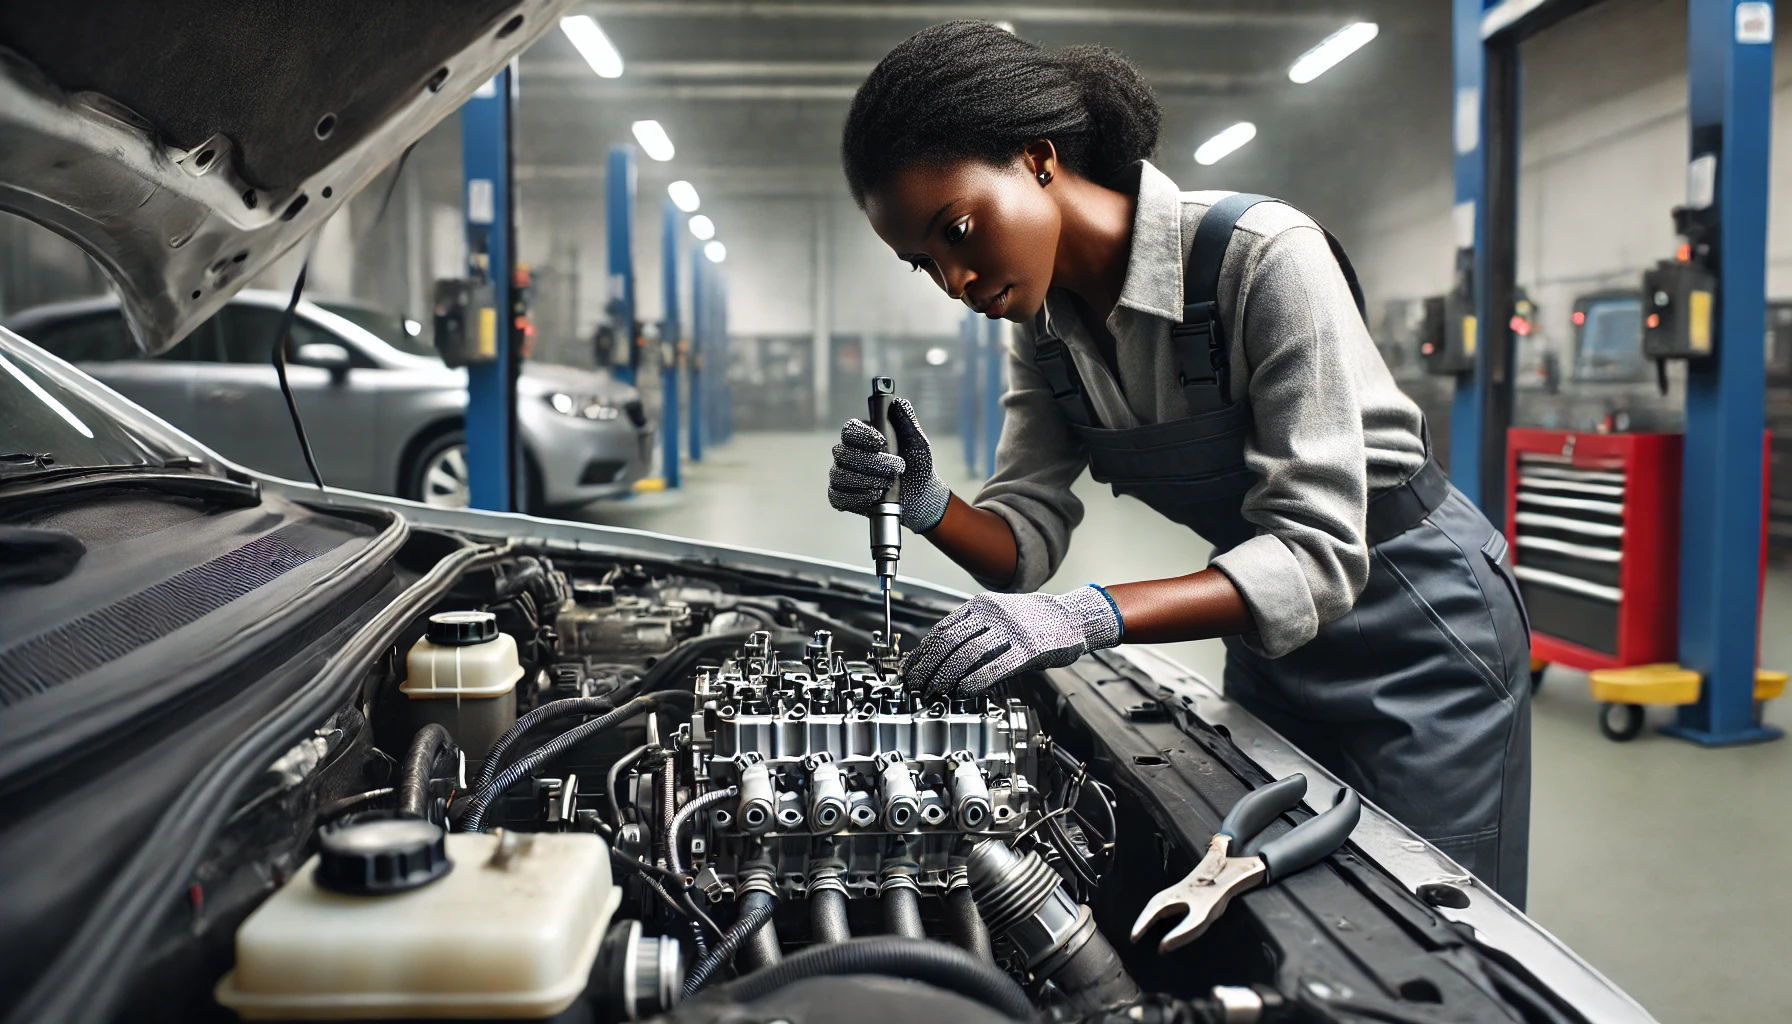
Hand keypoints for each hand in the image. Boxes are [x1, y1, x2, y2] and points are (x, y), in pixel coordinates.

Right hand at [828, 397, 950, 532]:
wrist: (921, 495)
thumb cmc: (917, 464)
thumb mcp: (917, 441)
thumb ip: (907, 421)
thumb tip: (898, 402)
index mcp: (863, 436)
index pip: (850, 429)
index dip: (862, 435)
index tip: (882, 442)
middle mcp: (848, 453)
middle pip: (845, 453)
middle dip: (873, 463)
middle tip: (897, 468)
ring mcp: (842, 475)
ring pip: (840, 475)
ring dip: (867, 481)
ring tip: (889, 484)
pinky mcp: (842, 497)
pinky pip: (837, 496)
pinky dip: (857, 497)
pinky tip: (874, 496)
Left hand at [902, 586, 1122, 698]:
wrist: (1074, 616)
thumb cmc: (1036, 622)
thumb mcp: (1000, 617)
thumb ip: (975, 633)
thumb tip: (944, 659)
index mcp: (982, 605)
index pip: (942, 628)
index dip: (923, 651)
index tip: (911, 668)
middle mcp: (992, 614)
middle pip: (948, 642)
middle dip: (928, 666)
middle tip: (916, 685)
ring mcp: (1009, 630)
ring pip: (965, 654)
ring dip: (944, 676)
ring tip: (933, 691)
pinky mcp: (1027, 648)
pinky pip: (993, 667)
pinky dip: (973, 681)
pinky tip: (961, 692)